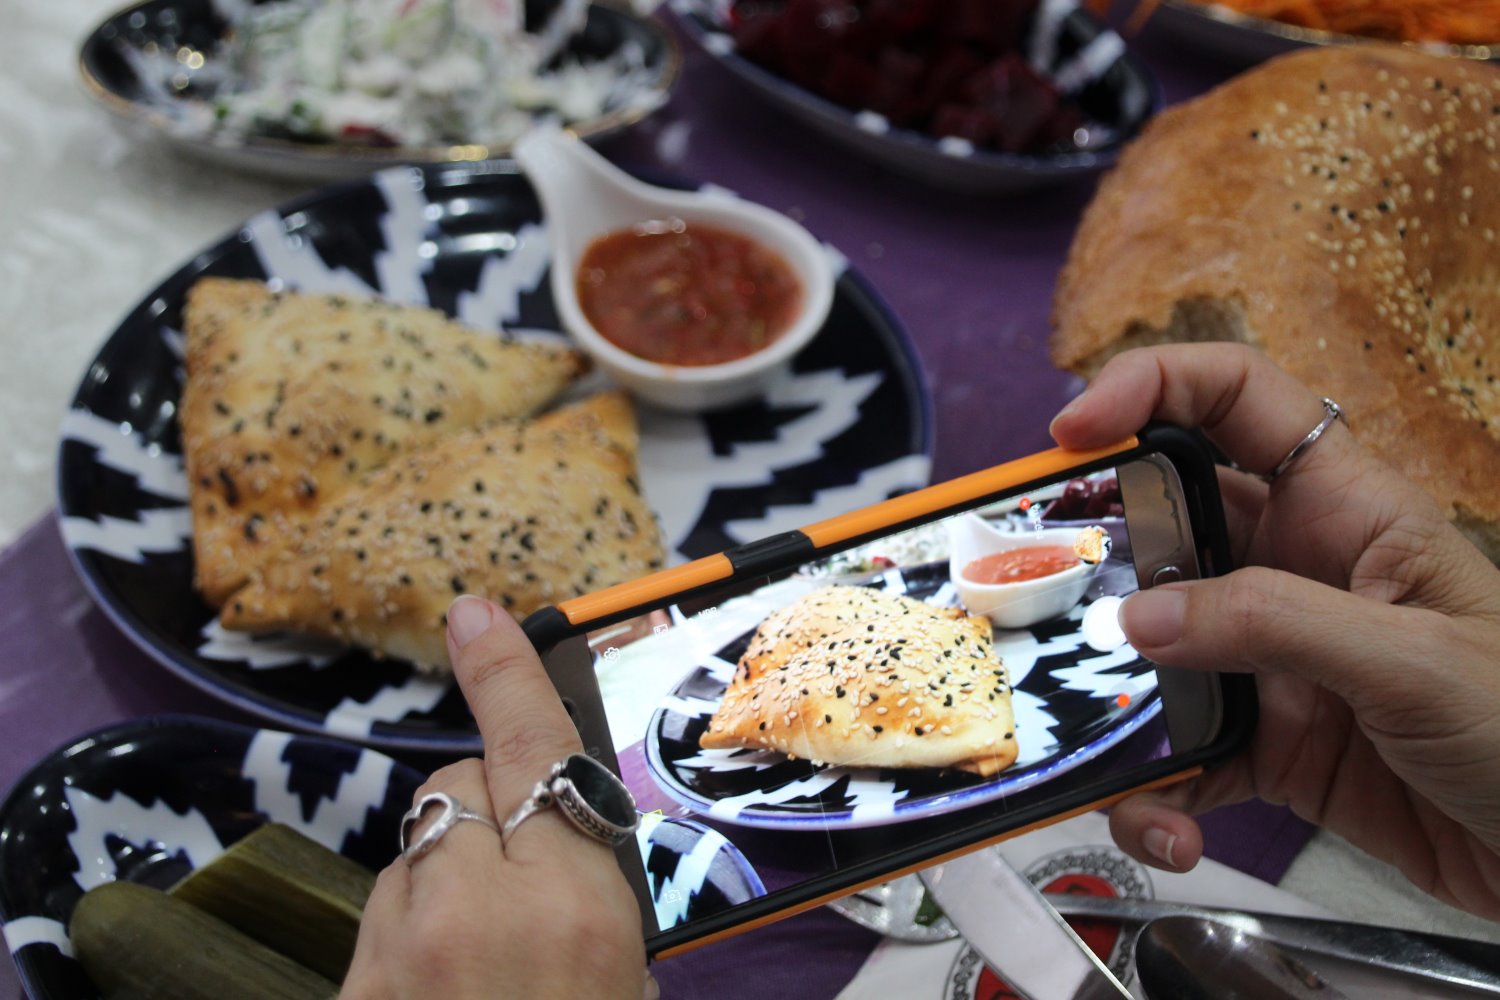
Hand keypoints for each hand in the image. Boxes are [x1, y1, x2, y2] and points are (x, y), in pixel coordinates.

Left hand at [341, 596, 649, 998]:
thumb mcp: (626, 984)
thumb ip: (600, 903)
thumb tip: (577, 865)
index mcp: (571, 907)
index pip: (532, 747)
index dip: (505, 673)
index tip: (476, 617)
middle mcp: (476, 912)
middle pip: (458, 787)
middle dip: (489, 811)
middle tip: (522, 888)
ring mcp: (399, 951)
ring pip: (414, 851)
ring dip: (445, 879)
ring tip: (481, 960)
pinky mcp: (350, 987)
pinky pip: (376, 918)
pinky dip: (410, 936)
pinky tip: (442, 987)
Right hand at [1049, 344, 1499, 918]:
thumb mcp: (1415, 659)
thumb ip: (1277, 625)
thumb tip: (1145, 619)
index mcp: (1344, 510)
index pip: (1236, 400)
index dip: (1150, 384)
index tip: (1073, 428)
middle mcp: (1293, 571)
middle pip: (1162, 525)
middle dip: (1094, 556)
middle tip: (1039, 596)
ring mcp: (1271, 658)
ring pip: (1151, 647)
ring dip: (1112, 695)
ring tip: (1099, 742)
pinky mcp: (1263, 741)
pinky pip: (1174, 750)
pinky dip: (1152, 792)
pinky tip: (1164, 825)